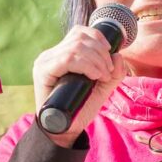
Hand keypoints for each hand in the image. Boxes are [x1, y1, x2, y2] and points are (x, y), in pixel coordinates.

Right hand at [30, 26, 130, 146]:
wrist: (65, 129)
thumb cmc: (80, 108)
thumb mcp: (102, 87)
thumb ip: (113, 72)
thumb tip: (118, 54)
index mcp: (62, 53)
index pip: (79, 32)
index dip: (98, 38)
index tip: (110, 54)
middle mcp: (51, 54)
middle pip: (80, 37)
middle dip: (101, 53)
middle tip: (108, 72)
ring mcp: (45, 62)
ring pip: (76, 47)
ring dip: (96, 60)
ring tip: (102, 76)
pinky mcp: (43, 72)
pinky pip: (67, 59)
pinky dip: (86, 65)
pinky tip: (94, 76)